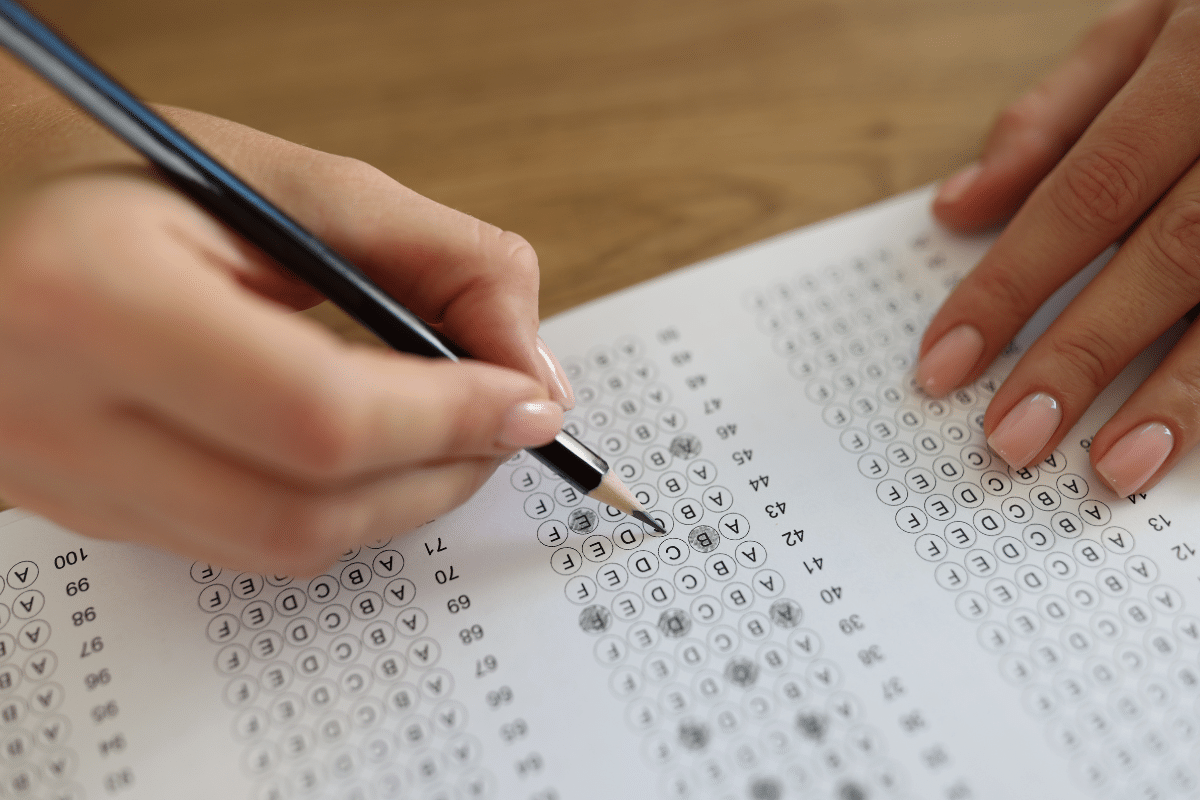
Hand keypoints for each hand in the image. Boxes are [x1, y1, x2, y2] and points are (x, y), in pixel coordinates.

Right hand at [0, 77, 573, 573]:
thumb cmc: (106, 166)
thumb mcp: (267, 177)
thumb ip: (423, 254)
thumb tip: (527, 361)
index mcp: (91, 298)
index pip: (319, 415)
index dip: (448, 417)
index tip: (529, 400)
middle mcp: (50, 411)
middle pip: (302, 512)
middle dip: (438, 474)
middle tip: (504, 424)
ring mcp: (51, 478)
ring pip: (273, 550)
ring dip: (394, 503)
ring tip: (449, 436)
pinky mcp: (71, 506)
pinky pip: (233, 545)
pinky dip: (329, 509)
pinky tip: (363, 453)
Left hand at [918, 0, 1199, 498]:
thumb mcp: (1154, 22)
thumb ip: (1056, 113)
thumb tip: (957, 207)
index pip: (1084, 191)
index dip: (1009, 284)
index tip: (944, 363)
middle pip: (1169, 254)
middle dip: (1084, 353)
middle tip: (1011, 438)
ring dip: (1186, 391)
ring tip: (1117, 465)